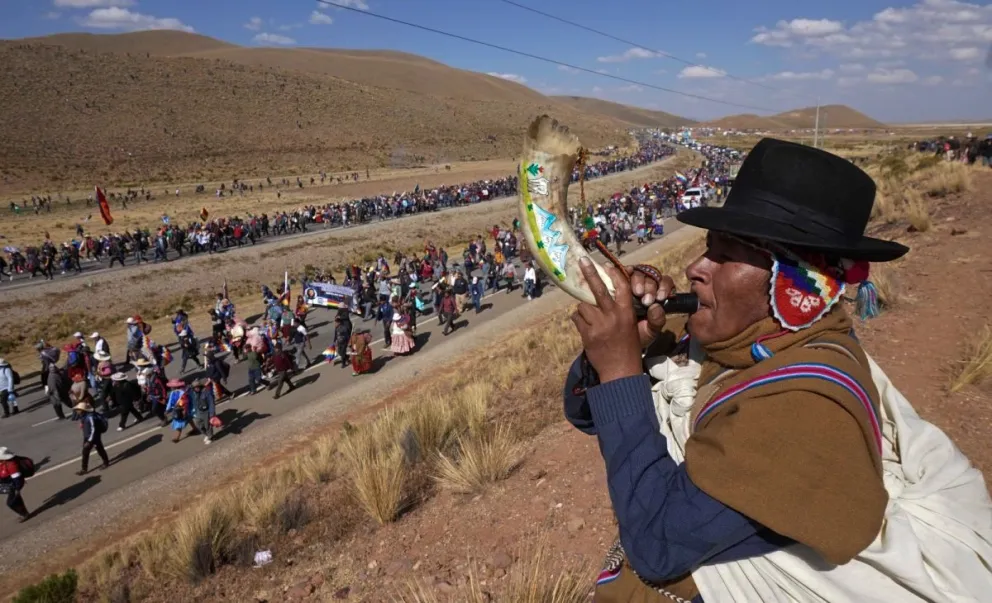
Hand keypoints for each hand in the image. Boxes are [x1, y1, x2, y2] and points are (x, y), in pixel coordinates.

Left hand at [570, 258, 642, 383]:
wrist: (621, 370)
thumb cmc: (629, 347)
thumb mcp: (632, 326)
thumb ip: (621, 310)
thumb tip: (607, 293)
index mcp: (627, 313)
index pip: (621, 287)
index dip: (613, 274)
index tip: (606, 265)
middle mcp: (613, 316)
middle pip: (598, 289)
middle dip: (590, 272)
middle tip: (581, 260)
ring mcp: (599, 326)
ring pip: (583, 306)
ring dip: (584, 309)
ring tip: (589, 317)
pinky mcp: (588, 335)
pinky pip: (577, 319)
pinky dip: (579, 321)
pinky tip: (585, 327)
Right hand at [629, 267, 674, 347]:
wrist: (621, 340)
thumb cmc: (638, 334)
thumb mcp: (650, 331)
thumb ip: (657, 321)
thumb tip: (656, 307)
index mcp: (658, 295)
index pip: (666, 282)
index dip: (664, 287)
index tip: (660, 298)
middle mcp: (647, 286)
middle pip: (652, 277)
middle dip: (650, 288)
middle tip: (646, 300)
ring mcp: (633, 282)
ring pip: (639, 273)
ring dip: (639, 281)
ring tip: (637, 293)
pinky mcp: (619, 281)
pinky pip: (623, 272)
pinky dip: (624, 271)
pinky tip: (624, 276)